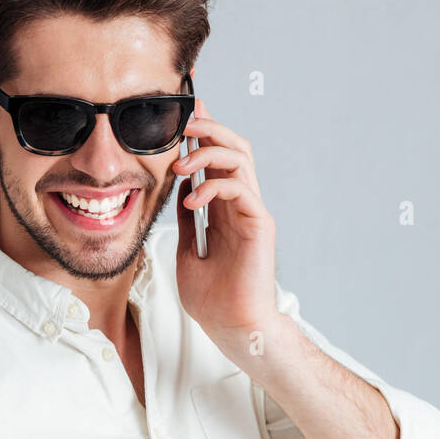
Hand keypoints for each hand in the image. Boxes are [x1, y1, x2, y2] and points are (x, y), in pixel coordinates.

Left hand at [174, 98, 278, 362]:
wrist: (232, 328)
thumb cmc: (213, 299)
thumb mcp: (188, 251)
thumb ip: (187, 219)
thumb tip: (181, 188)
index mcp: (223, 208)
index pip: (216, 158)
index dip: (203, 131)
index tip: (184, 110)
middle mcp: (241, 204)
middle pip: (232, 146)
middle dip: (207, 127)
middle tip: (180, 124)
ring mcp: (252, 212)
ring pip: (240, 158)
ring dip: (208, 151)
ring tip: (180, 164)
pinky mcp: (259, 224)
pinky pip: (239, 189)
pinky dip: (213, 186)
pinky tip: (192, 200)